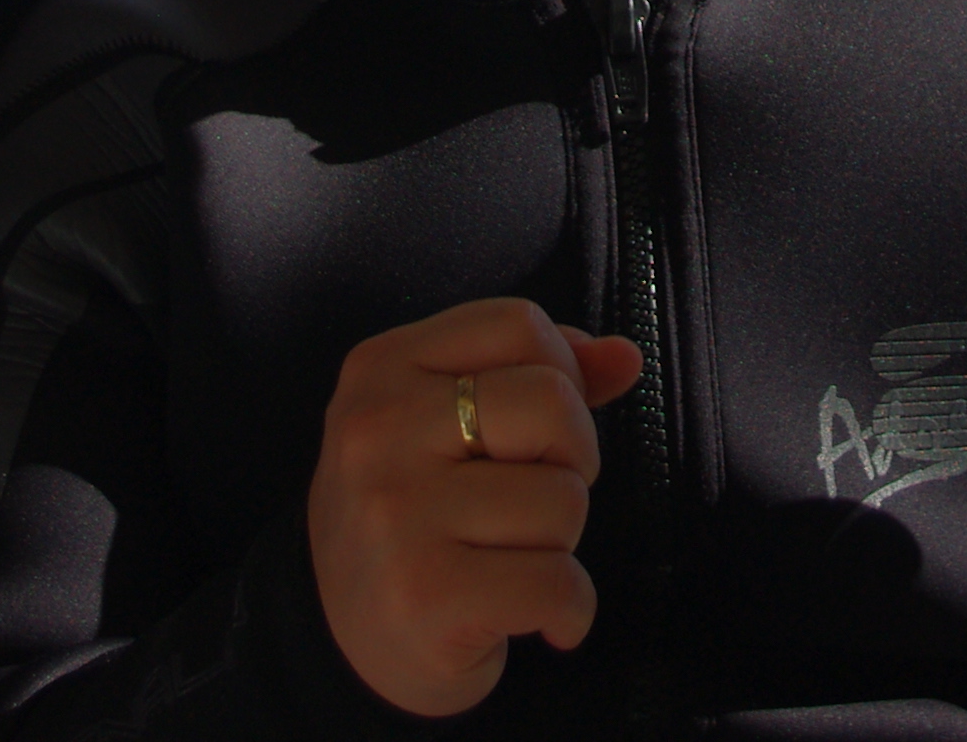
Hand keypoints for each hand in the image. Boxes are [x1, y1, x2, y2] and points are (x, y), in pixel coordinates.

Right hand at [305, 297, 644, 718]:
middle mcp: (378, 433)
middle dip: (573, 457)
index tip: (542, 429)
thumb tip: (625, 356)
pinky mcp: (426, 595)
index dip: (561, 373)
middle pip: (550, 402)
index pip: (518, 324)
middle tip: (537, 500)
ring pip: (563, 499)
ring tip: (512, 560)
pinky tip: (536, 618)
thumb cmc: (415, 516)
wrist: (341, 643)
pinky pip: (559, 583)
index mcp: (382, 369)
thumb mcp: (449, 423)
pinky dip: (571, 610)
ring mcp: (397, 514)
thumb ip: (538, 374)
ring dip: (561, 542)